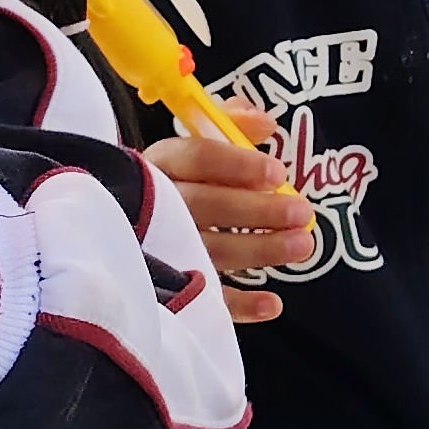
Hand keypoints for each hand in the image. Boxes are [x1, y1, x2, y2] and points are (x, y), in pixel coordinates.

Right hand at [144, 117, 313, 322]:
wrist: (127, 226)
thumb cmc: (176, 180)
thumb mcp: (196, 142)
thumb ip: (230, 124)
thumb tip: (267, 124)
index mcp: (160, 164)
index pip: (196, 158)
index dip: (239, 165)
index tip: (278, 173)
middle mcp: (152, 205)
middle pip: (204, 205)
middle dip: (257, 210)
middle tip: (301, 212)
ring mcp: (158, 249)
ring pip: (208, 249)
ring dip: (259, 250)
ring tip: (301, 246)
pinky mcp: (166, 289)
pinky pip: (202, 298)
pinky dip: (239, 305)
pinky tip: (273, 303)